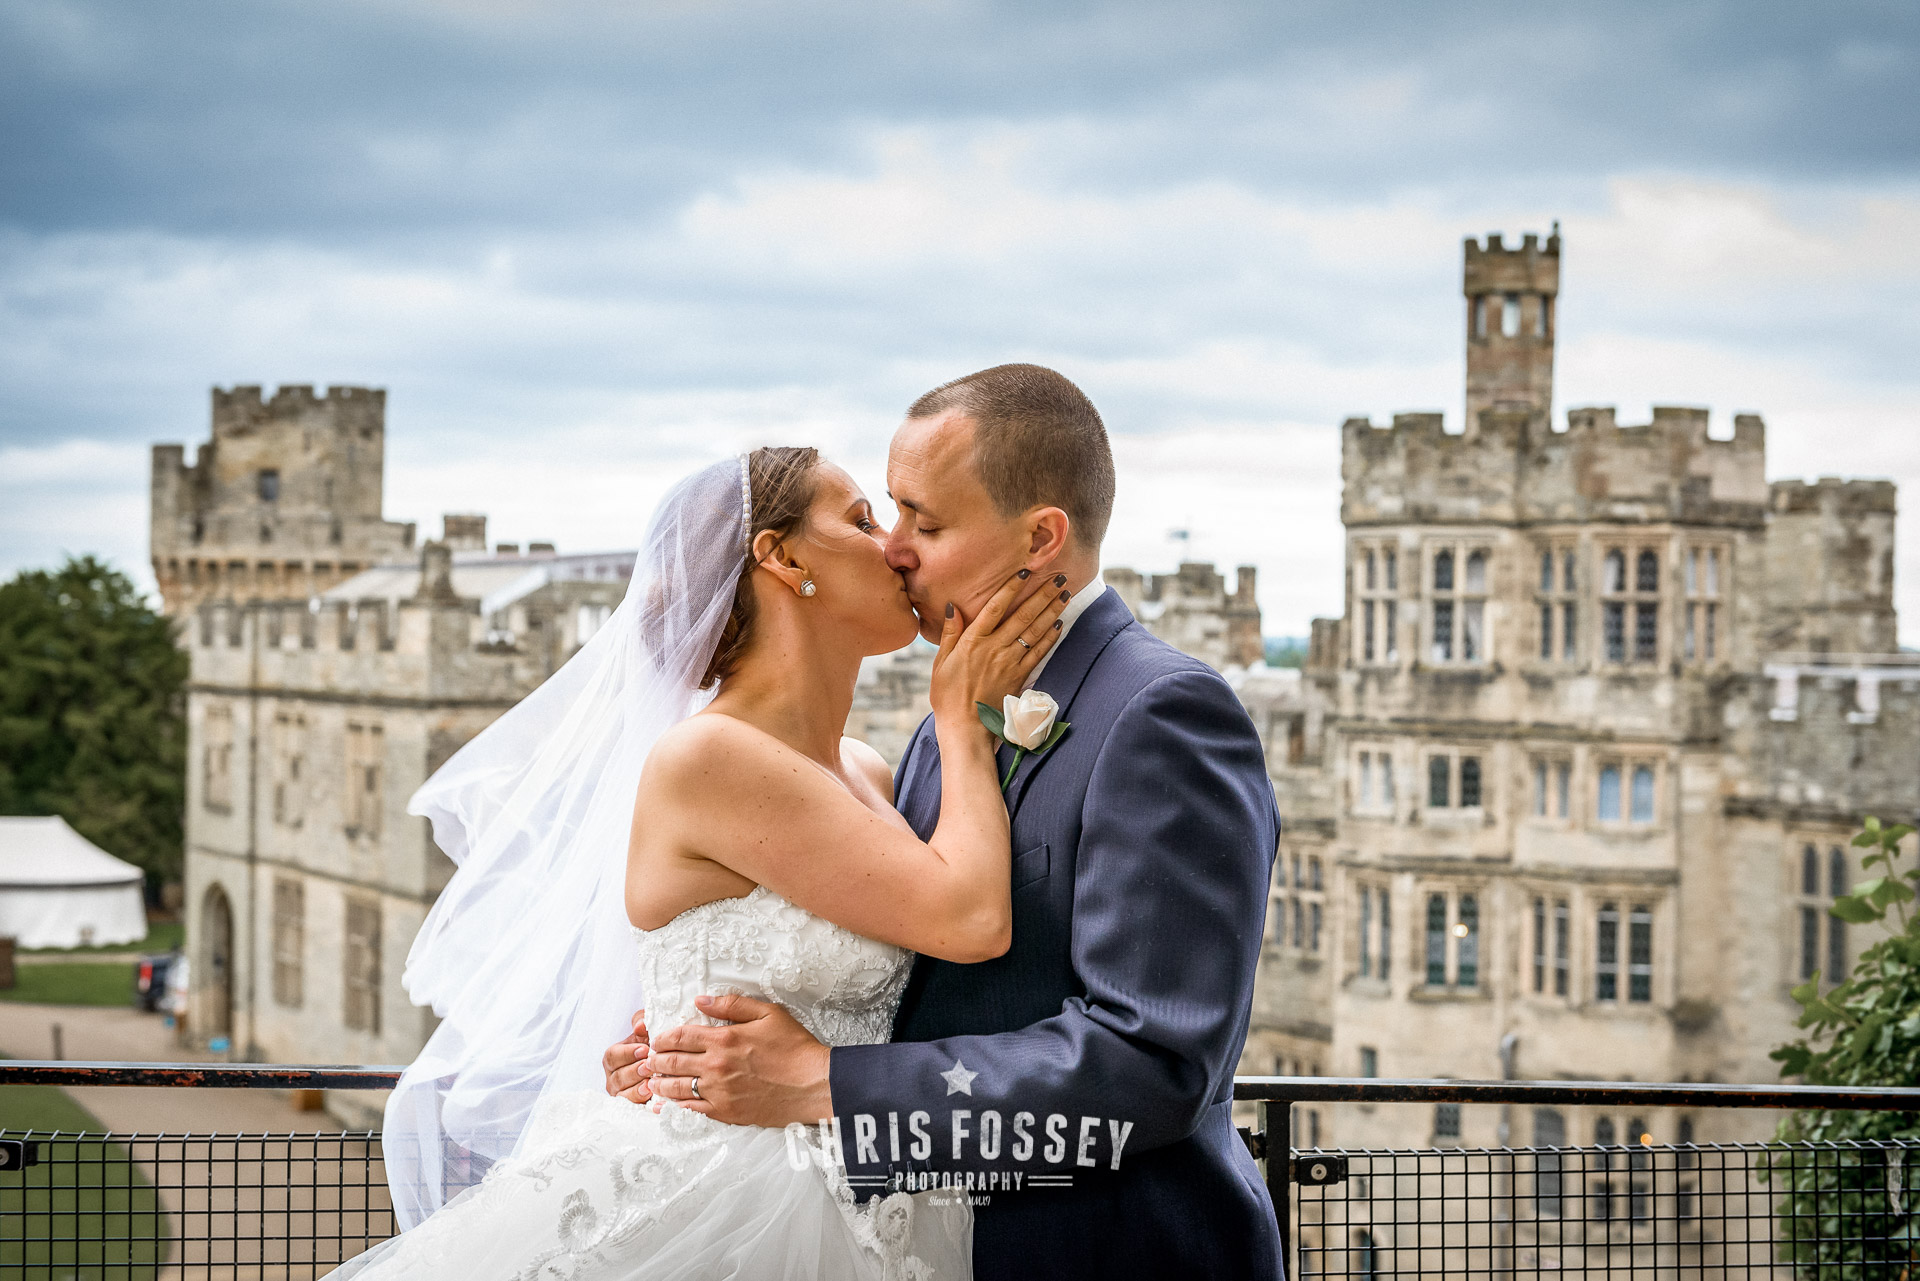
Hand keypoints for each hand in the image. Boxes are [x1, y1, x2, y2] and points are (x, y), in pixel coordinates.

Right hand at [602, 1008, 652, 1103]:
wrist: (670, 1068)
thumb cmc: (654, 1046)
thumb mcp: (647, 1030)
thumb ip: (642, 1022)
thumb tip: (640, 1025)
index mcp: (614, 1058)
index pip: (612, 1056)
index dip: (627, 1053)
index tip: (644, 1049)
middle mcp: (614, 1077)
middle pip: (617, 1077)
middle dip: (633, 1071)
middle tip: (649, 1066)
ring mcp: (622, 1094)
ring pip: (623, 1094)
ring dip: (637, 1087)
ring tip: (651, 1082)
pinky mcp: (632, 1107)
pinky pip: (632, 1107)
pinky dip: (641, 1101)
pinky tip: (651, 1095)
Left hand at [642, 993, 831, 1126]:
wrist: (813, 1085)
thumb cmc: (795, 1047)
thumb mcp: (769, 1014)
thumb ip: (732, 1004)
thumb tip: (701, 1000)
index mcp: (724, 1038)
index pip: (681, 1036)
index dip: (663, 1037)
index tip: (656, 1039)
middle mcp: (715, 1066)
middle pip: (673, 1062)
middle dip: (656, 1060)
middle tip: (648, 1060)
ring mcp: (718, 1092)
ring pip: (677, 1088)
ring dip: (659, 1083)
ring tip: (652, 1081)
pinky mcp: (725, 1113)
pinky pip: (691, 1110)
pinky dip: (675, 1106)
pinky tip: (668, 1103)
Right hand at [931, 571, 1070, 730]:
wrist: (966, 728)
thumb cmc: (948, 696)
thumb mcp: (941, 663)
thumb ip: (950, 634)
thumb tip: (953, 607)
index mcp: (972, 641)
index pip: (995, 607)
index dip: (1012, 587)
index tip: (1026, 571)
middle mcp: (994, 648)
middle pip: (1023, 615)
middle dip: (1042, 594)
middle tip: (1058, 578)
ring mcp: (1010, 662)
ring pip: (1035, 631)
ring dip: (1052, 611)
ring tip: (1064, 595)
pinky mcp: (1020, 677)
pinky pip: (1039, 653)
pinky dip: (1050, 638)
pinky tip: (1059, 624)